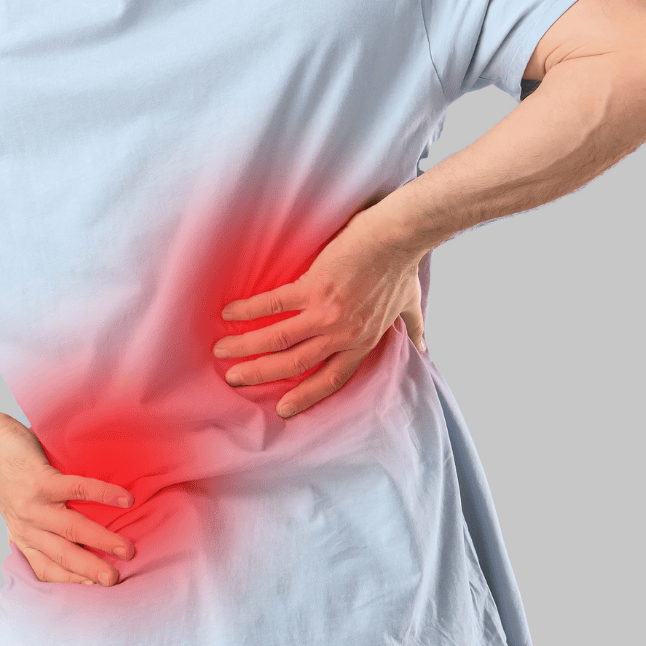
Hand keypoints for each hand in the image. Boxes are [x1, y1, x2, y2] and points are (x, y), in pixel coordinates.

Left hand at [0, 411, 134, 585]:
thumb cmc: (8, 474)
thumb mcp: (18, 509)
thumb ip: (39, 525)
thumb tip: (74, 537)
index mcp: (24, 537)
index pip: (47, 569)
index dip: (73, 581)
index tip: (99, 589)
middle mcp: (27, 527)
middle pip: (63, 555)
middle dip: (91, 571)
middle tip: (115, 580)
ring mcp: (32, 505)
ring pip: (71, 529)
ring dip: (101, 541)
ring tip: (126, 549)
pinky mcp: (39, 481)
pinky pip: (75, 490)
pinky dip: (101, 495)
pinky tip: (123, 499)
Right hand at [211, 203, 427, 417]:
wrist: (396, 237)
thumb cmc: (402, 267)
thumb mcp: (410, 306)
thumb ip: (413, 329)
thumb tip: (424, 346)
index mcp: (362, 342)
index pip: (331, 379)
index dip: (306, 396)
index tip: (283, 409)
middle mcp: (341, 335)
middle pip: (295, 365)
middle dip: (261, 374)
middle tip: (235, 378)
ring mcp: (326, 314)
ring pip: (278, 340)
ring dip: (246, 348)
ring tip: (222, 350)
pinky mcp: (313, 288)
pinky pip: (273, 304)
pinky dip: (248, 311)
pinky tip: (229, 313)